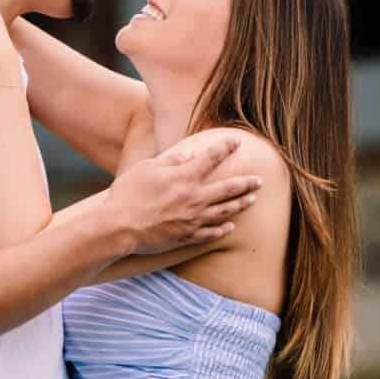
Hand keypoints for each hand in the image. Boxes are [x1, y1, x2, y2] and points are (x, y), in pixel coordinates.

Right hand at [107, 137, 261, 253]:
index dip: (226, 147)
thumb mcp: (147, 168)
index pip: (212, 157)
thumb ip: (171, 160)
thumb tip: (189, 155)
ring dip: (241, 204)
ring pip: (225, 211)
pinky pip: (212, 233)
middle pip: (229, 188)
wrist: (119, 226)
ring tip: (252, 199)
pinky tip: (231, 227)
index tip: (237, 142)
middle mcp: (195, 197)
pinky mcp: (187, 236)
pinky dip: (223, 229)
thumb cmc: (129, 193)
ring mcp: (193, 219)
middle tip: (260, 180)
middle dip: (247, 182)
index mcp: (185, 176)